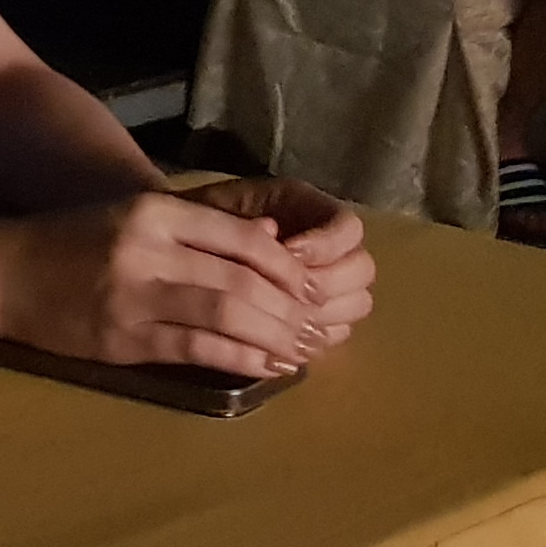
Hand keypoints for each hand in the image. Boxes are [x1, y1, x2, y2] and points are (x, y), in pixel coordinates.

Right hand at [0, 187, 359, 379]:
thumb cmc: (75, 243)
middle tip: (313, 327)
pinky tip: (265, 366)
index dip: (287, 267)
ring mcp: (134, 296)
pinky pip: (198, 349)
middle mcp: (148, 249)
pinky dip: (241, 359)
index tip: (308, 288)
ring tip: (297, 350)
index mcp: (156, 213)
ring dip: (273, 337)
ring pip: (228, 315)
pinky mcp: (123, 338)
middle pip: (244, 279)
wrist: (5, 272)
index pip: (244, 238)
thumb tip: (271, 239)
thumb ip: (199, 229)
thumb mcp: (136, 218)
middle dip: (290, 309)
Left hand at [169, 175, 375, 352]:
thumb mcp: (216, 209)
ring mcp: (331, 281)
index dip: (326, 242)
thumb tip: (270, 231)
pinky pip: (339, 331)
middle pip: (362, 269)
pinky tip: (289, 337)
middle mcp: (331, 246)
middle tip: (289, 295)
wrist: (183, 244)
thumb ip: (245, 218)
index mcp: (311, 209)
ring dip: (327, 313)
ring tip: (287, 318)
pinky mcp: (320, 313)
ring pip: (357, 303)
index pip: (349, 227)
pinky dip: (319, 336)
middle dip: (327, 283)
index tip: (289, 251)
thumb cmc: (200, 220)